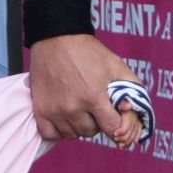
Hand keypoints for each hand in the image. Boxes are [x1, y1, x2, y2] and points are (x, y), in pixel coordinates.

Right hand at [27, 32, 144, 144]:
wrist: (56, 38)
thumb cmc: (87, 51)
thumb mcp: (116, 64)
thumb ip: (132, 87)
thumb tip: (133, 109)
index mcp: (94, 97)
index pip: (112, 128)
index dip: (115, 123)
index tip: (112, 115)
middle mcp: (73, 107)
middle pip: (91, 132)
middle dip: (96, 122)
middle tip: (93, 107)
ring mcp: (55, 110)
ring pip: (72, 134)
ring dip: (77, 125)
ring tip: (78, 108)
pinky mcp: (40, 110)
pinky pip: (51, 134)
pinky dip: (58, 129)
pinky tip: (63, 117)